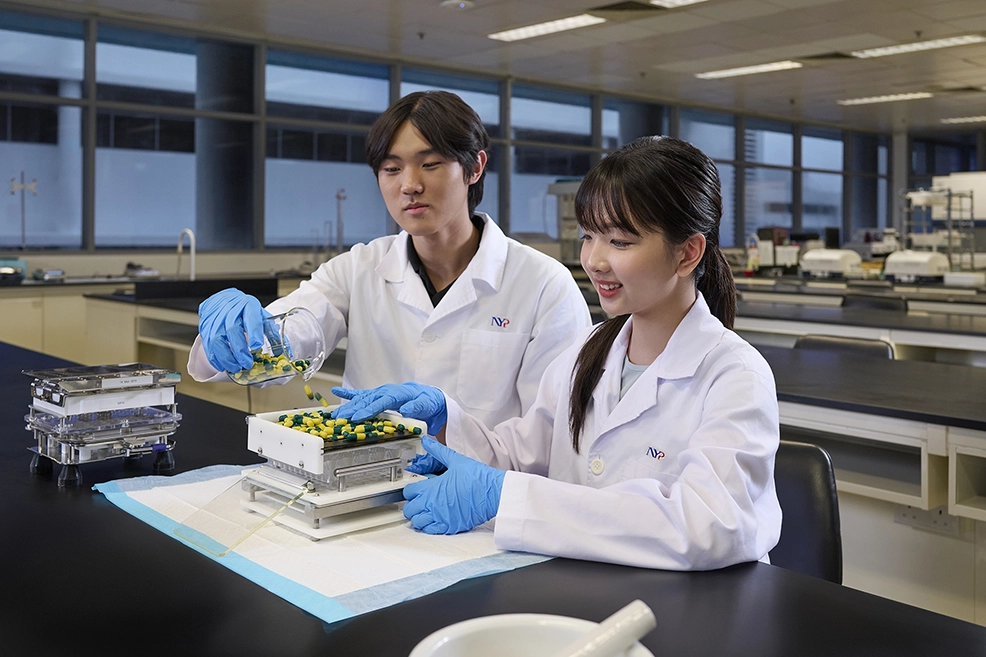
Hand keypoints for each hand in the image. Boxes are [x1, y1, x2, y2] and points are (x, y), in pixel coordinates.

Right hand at [198, 288, 269, 371]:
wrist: (223, 300)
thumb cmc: (244, 310)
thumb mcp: (260, 315)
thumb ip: (270, 331)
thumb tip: (282, 349)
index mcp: (248, 305)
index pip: (251, 318)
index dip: (254, 333)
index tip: (256, 347)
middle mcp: (231, 310)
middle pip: (232, 329)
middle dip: (239, 350)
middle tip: (246, 363)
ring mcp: (216, 318)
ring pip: (216, 339)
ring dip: (226, 357)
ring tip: (235, 368)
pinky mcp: (205, 327)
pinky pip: (208, 344)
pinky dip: (215, 358)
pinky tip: (222, 365)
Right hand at [331, 383, 446, 434]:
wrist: (429, 396)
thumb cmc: (427, 401)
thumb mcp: (426, 404)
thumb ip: (416, 407)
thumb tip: (406, 409)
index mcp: (398, 394)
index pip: (381, 402)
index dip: (369, 409)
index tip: (358, 417)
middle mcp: (386, 391)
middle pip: (367, 401)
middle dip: (353, 409)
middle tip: (340, 418)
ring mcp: (381, 393)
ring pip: (362, 399)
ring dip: (348, 406)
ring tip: (335, 413)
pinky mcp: (378, 396)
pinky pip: (362, 394)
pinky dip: (349, 393)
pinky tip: (336, 390)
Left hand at [402, 438, 504, 534]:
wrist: (493, 492)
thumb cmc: (477, 477)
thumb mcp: (456, 460)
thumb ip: (438, 451)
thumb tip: (427, 441)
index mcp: (431, 488)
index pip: (408, 492)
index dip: (411, 490)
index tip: (416, 489)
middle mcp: (432, 504)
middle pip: (409, 509)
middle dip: (412, 504)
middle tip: (420, 500)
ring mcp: (440, 517)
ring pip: (417, 522)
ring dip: (419, 517)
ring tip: (426, 511)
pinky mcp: (449, 527)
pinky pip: (430, 531)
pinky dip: (429, 527)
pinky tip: (435, 520)